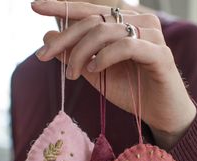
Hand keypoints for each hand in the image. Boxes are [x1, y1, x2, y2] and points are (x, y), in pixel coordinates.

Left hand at [31, 0, 195, 149]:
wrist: (161, 114)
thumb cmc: (132, 92)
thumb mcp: (96, 73)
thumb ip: (76, 55)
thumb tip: (48, 35)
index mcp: (126, 24)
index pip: (91, 9)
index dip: (63, 6)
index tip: (36, 7)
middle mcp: (140, 23)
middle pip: (94, 19)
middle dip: (65, 38)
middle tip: (44, 55)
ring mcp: (152, 36)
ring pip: (106, 30)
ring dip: (82, 52)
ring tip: (74, 74)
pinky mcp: (160, 54)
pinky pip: (126, 46)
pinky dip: (105, 56)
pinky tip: (94, 69)